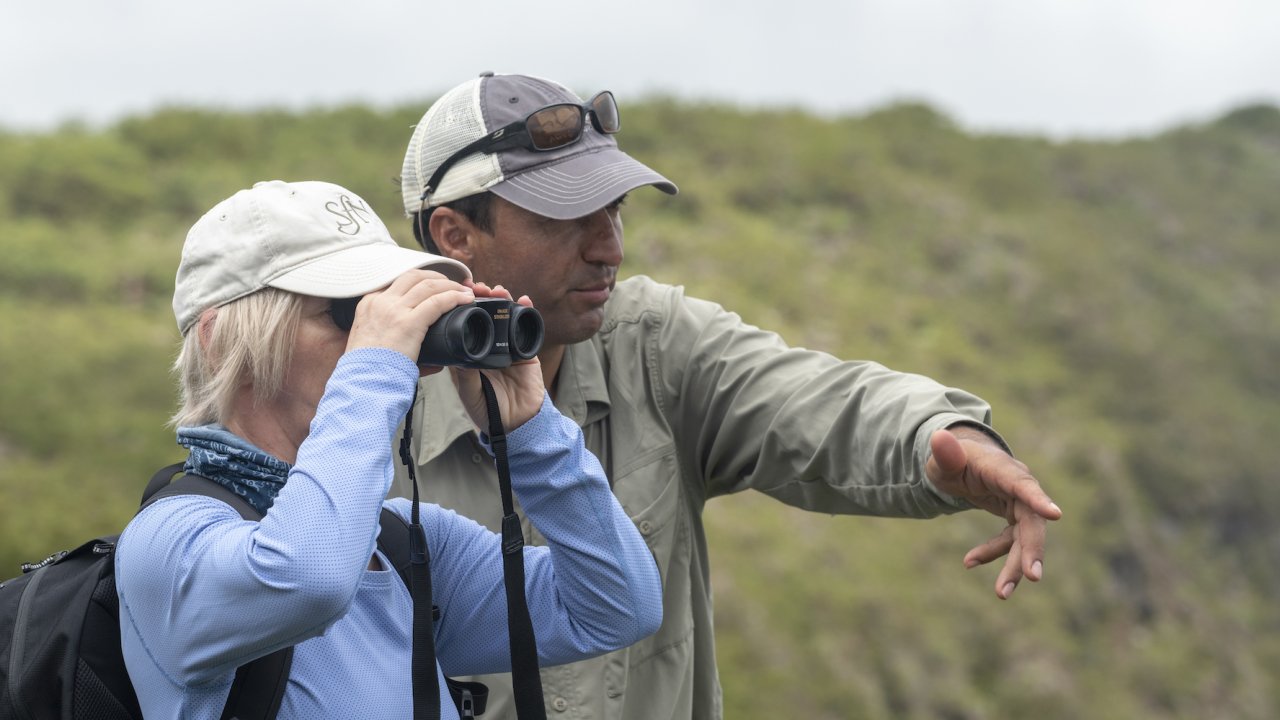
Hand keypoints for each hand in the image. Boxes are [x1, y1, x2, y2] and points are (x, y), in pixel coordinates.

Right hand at [344, 269, 474, 361]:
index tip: (434, 287)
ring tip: (464, 292)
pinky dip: (454, 298)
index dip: (421, 281)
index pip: (398, 282)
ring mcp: (394, 310)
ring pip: (428, 285)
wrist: (363, 381)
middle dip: (437, 277)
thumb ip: (394, 339)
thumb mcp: (371, 343)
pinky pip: (437, 302)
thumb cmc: (369, 369)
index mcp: (369, 303)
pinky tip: (465, 300)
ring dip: (450, 286)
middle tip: (452, 285)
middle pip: (414, 276)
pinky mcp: (408, 323)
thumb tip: (431, 358)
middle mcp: (381, 302)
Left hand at [449, 283, 545, 431]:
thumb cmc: (488, 412)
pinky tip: (524, 300)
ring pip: (505, 317)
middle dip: (482, 299)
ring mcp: (508, 348)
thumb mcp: (469, 392)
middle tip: (477, 288)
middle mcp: (488, 347)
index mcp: (470, 355)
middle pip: (486, 316)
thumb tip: (459, 351)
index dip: (462, 308)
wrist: (516, 425)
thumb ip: (465, 374)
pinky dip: (526, 312)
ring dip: (502, 301)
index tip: (457, 293)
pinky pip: (526, 328)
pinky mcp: (526, 352)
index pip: (465, 325)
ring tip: (498, 291)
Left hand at [925, 426, 1062, 599]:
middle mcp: (1019, 487)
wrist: (965, 462)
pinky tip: (968, 562)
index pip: (1022, 485)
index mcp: (1002, 469)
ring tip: (1002, 593)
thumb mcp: (943, 458)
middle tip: (1032, 577)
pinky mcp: (1016, 518)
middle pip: (1031, 521)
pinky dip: (992, 554)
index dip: (1037, 499)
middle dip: (1032, 550)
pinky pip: (1010, 541)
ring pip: (1025, 538)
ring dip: (1015, 566)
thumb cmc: (954, 458)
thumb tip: (939, 437)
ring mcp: (1020, 504)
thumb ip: (944, 452)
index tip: (1055, 515)